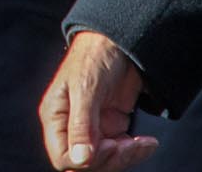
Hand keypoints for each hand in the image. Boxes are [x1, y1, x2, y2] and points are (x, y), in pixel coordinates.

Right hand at [38, 31, 159, 170]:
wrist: (121, 41)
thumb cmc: (95, 56)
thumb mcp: (86, 89)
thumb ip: (82, 125)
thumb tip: (80, 160)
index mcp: (55, 116)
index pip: (62, 157)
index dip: (85, 161)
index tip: (108, 145)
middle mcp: (71, 126)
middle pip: (85, 164)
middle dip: (109, 160)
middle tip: (127, 145)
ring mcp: (92, 128)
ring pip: (104, 161)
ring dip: (125, 158)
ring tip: (142, 143)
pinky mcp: (111, 128)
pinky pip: (120, 152)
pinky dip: (135, 151)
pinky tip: (146, 142)